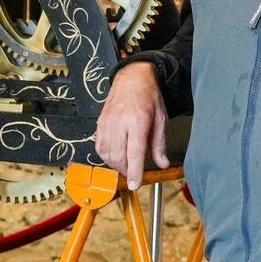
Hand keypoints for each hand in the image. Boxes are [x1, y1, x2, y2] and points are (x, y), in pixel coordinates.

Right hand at [95, 63, 168, 190]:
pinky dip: (106, 156)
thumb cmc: (148, 96)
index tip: (135, 184)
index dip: (135, 171)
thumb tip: (162, 163)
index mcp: (137, 120)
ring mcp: (107, 122)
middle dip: (125, 170)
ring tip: (125, 164)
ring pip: (106, 153)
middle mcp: (119, 121)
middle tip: (134, 173)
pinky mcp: (100, 123)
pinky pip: (99, 146)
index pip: (134, 152)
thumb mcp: (161, 118)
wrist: (132, 77)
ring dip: (115, 164)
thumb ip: (159, 143)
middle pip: (118, 155)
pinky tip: (115, 155)